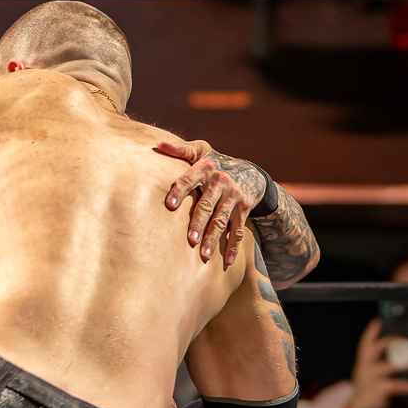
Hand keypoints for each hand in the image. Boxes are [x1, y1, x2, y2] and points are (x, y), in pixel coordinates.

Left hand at [155, 136, 262, 266]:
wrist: (250, 172)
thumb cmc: (216, 163)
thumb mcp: (201, 151)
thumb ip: (180, 150)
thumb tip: (157, 145)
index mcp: (206, 169)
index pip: (190, 179)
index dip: (180, 190)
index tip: (170, 205)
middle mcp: (221, 182)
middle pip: (207, 205)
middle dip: (199, 223)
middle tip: (190, 240)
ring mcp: (233, 197)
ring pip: (221, 220)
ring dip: (213, 239)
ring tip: (203, 256)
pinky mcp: (244, 209)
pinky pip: (238, 231)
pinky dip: (233, 247)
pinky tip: (227, 262)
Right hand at [347, 319, 407, 407]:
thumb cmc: (372, 386)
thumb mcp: (373, 372)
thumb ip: (385, 361)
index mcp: (364, 359)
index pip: (366, 340)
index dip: (372, 330)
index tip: (379, 320)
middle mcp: (365, 365)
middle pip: (379, 346)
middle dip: (395, 341)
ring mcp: (371, 377)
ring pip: (391, 366)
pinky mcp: (378, 390)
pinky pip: (395, 385)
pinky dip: (407, 385)